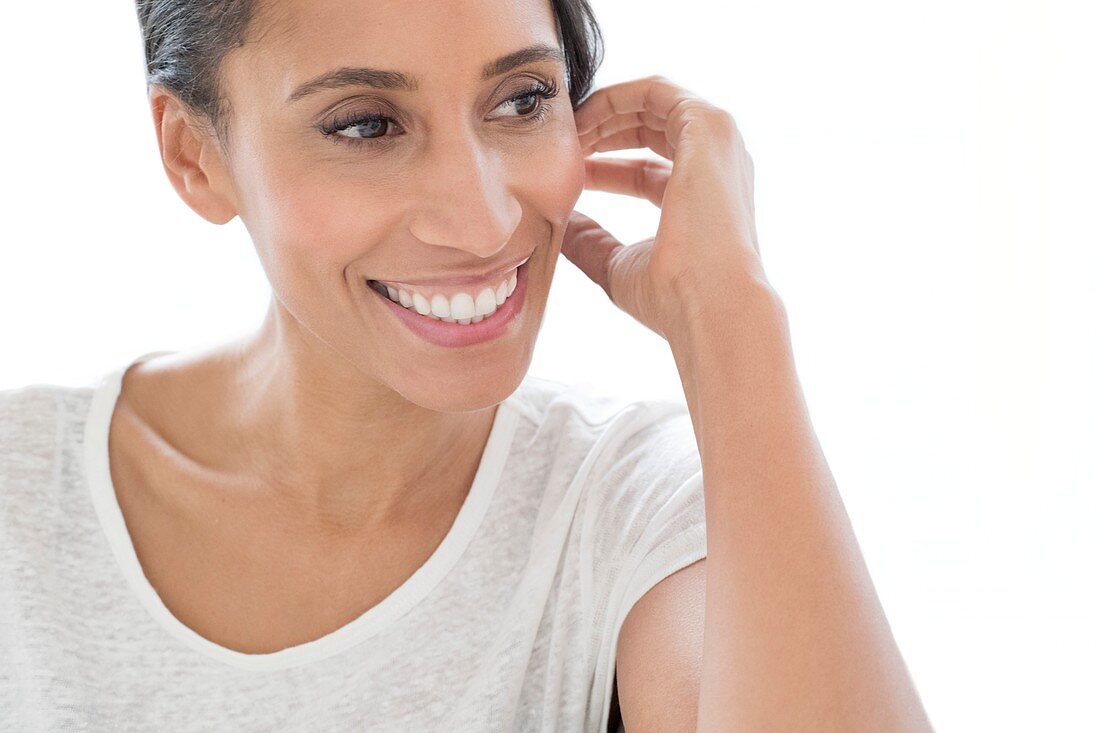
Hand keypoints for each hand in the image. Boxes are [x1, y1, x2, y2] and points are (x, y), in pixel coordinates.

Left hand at [560, 75, 772, 340]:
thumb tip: (557, 226)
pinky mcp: (709, 125)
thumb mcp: (619, 265)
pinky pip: (655, 89)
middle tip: (558, 142)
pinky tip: (581, 118)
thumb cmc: (675, 297)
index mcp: (701, 199)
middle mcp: (715, 165)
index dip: (601, 166)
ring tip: (564, 129)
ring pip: (652, 103)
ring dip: (604, 110)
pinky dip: (614, 96)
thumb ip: (590, 242)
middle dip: (600, 130)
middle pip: (650, 129)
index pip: (645, 169)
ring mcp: (716, 143)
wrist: (711, 304)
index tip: (562, 170)